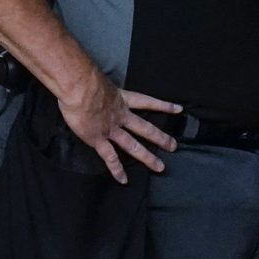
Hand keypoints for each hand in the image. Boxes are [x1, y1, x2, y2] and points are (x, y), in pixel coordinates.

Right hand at [57, 74, 180, 182]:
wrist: (79, 88)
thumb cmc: (83, 79)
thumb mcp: (98, 79)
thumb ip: (99, 83)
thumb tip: (92, 79)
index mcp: (120, 99)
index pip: (147, 101)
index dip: (163, 105)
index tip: (178, 109)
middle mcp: (120, 116)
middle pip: (145, 128)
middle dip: (160, 138)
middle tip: (174, 146)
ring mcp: (111, 129)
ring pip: (133, 146)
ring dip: (147, 157)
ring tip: (160, 167)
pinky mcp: (98, 140)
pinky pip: (110, 158)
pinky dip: (117, 170)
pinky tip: (123, 180)